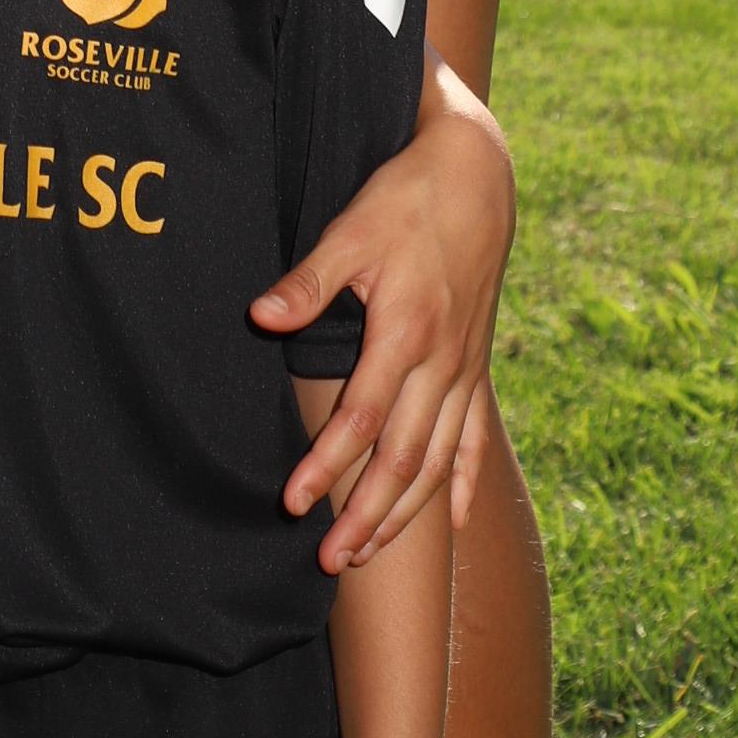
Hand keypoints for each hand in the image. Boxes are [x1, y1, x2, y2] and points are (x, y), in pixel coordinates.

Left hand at [255, 72, 513, 564]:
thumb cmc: (406, 198)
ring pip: (438, 461)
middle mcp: (442, 363)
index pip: (362, 420)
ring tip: (371, 552)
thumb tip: (260, 317)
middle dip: (367, 515)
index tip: (294, 503)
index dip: (328, 467)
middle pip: (404, 460)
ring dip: (406, 513)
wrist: (477, 176)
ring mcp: (466, 370)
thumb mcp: (349, 229)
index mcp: (406, 332)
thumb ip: (307, 282)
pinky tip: (456, 525)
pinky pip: (475, 439)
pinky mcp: (478, 366)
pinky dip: (464, 485)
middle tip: (331, 561)